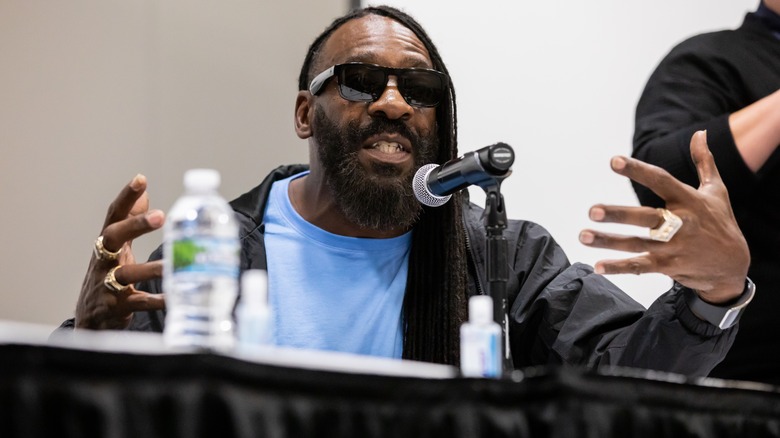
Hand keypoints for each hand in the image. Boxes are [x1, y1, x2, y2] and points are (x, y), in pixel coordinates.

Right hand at [75, 174, 165, 328]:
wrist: (91, 319)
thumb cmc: (107, 276)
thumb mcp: (117, 247)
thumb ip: (130, 221)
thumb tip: (144, 192)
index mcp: (107, 243)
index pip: (115, 215)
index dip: (126, 197)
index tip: (140, 179)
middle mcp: (104, 260)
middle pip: (113, 237)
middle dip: (134, 225)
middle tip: (160, 216)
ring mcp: (107, 284)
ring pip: (126, 274)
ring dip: (149, 268)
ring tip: (171, 264)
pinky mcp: (116, 307)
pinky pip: (138, 303)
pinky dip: (156, 300)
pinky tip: (173, 297)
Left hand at [579, 131, 749, 303]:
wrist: (733, 265)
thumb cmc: (720, 221)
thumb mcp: (716, 190)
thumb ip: (703, 161)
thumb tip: (699, 133)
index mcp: (688, 200)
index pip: (660, 181)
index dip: (637, 171)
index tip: (613, 161)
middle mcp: (680, 223)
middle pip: (645, 218)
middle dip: (618, 214)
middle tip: (591, 210)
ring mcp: (673, 247)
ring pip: (637, 244)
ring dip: (609, 242)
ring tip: (582, 235)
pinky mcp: (668, 266)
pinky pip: (640, 267)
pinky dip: (619, 267)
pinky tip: (597, 266)